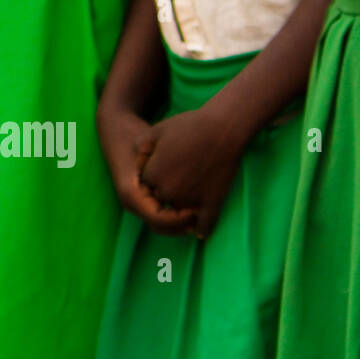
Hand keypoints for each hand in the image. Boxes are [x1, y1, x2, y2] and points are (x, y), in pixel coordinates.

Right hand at [97, 103, 196, 235]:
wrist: (117, 131)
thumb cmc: (136, 136)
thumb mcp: (151, 147)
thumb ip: (167, 166)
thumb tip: (187, 188)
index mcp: (131, 193)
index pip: (158, 218)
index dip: (179, 218)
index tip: (197, 209)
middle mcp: (131, 203)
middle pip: (160, 226)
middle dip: (182, 224)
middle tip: (204, 217)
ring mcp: (135, 203)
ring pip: (161, 225)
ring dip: (181, 224)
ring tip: (202, 215)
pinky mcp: (142, 200)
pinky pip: (161, 216)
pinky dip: (177, 217)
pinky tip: (195, 209)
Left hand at [138, 107, 242, 239]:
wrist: (222, 128)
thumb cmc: (190, 126)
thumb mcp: (156, 130)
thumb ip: (141, 148)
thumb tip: (136, 162)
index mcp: (153, 176)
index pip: (147, 185)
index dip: (155, 175)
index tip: (164, 165)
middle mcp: (169, 191)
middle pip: (162, 200)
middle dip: (167, 192)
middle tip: (178, 178)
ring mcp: (191, 199)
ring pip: (182, 212)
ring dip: (183, 211)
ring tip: (190, 200)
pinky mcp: (212, 202)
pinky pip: (205, 223)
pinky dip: (203, 229)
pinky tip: (200, 232)